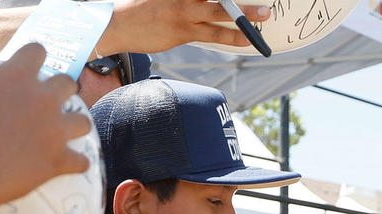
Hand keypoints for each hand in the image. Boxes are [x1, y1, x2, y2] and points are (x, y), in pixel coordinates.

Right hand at [0, 10, 91, 212]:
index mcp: (17, 75)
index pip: (39, 51)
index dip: (32, 58)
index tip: (25, 68)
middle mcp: (43, 99)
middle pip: (68, 83)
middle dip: (60, 90)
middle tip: (45, 102)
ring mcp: (54, 131)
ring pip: (83, 121)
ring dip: (74, 124)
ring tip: (61, 132)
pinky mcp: (57, 162)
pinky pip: (82, 161)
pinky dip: (76, 163)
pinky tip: (67, 164)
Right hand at [98, 0, 271, 53]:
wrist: (117, 23)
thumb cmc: (142, 6)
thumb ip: (190, 0)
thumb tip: (210, 4)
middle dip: (241, 1)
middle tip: (263, 7)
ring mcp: (183, 12)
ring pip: (219, 13)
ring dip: (243, 17)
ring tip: (262, 19)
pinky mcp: (182, 32)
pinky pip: (211, 35)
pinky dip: (230, 37)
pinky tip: (243, 41)